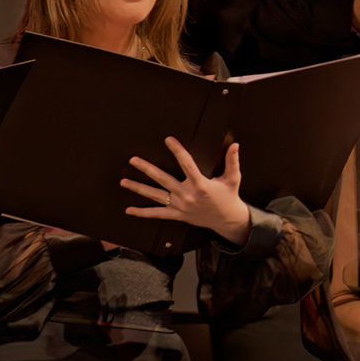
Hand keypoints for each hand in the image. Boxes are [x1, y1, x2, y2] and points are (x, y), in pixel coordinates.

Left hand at [122, 138, 250, 243]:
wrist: (226, 220)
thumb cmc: (228, 197)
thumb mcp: (233, 179)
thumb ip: (232, 161)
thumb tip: (235, 145)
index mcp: (200, 184)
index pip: (186, 164)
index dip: (177, 150)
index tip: (168, 140)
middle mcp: (187, 195)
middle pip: (163, 179)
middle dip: (147, 169)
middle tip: (134, 160)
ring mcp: (180, 206)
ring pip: (155, 195)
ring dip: (138, 188)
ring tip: (124, 181)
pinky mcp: (177, 214)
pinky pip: (157, 214)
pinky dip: (142, 213)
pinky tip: (130, 209)